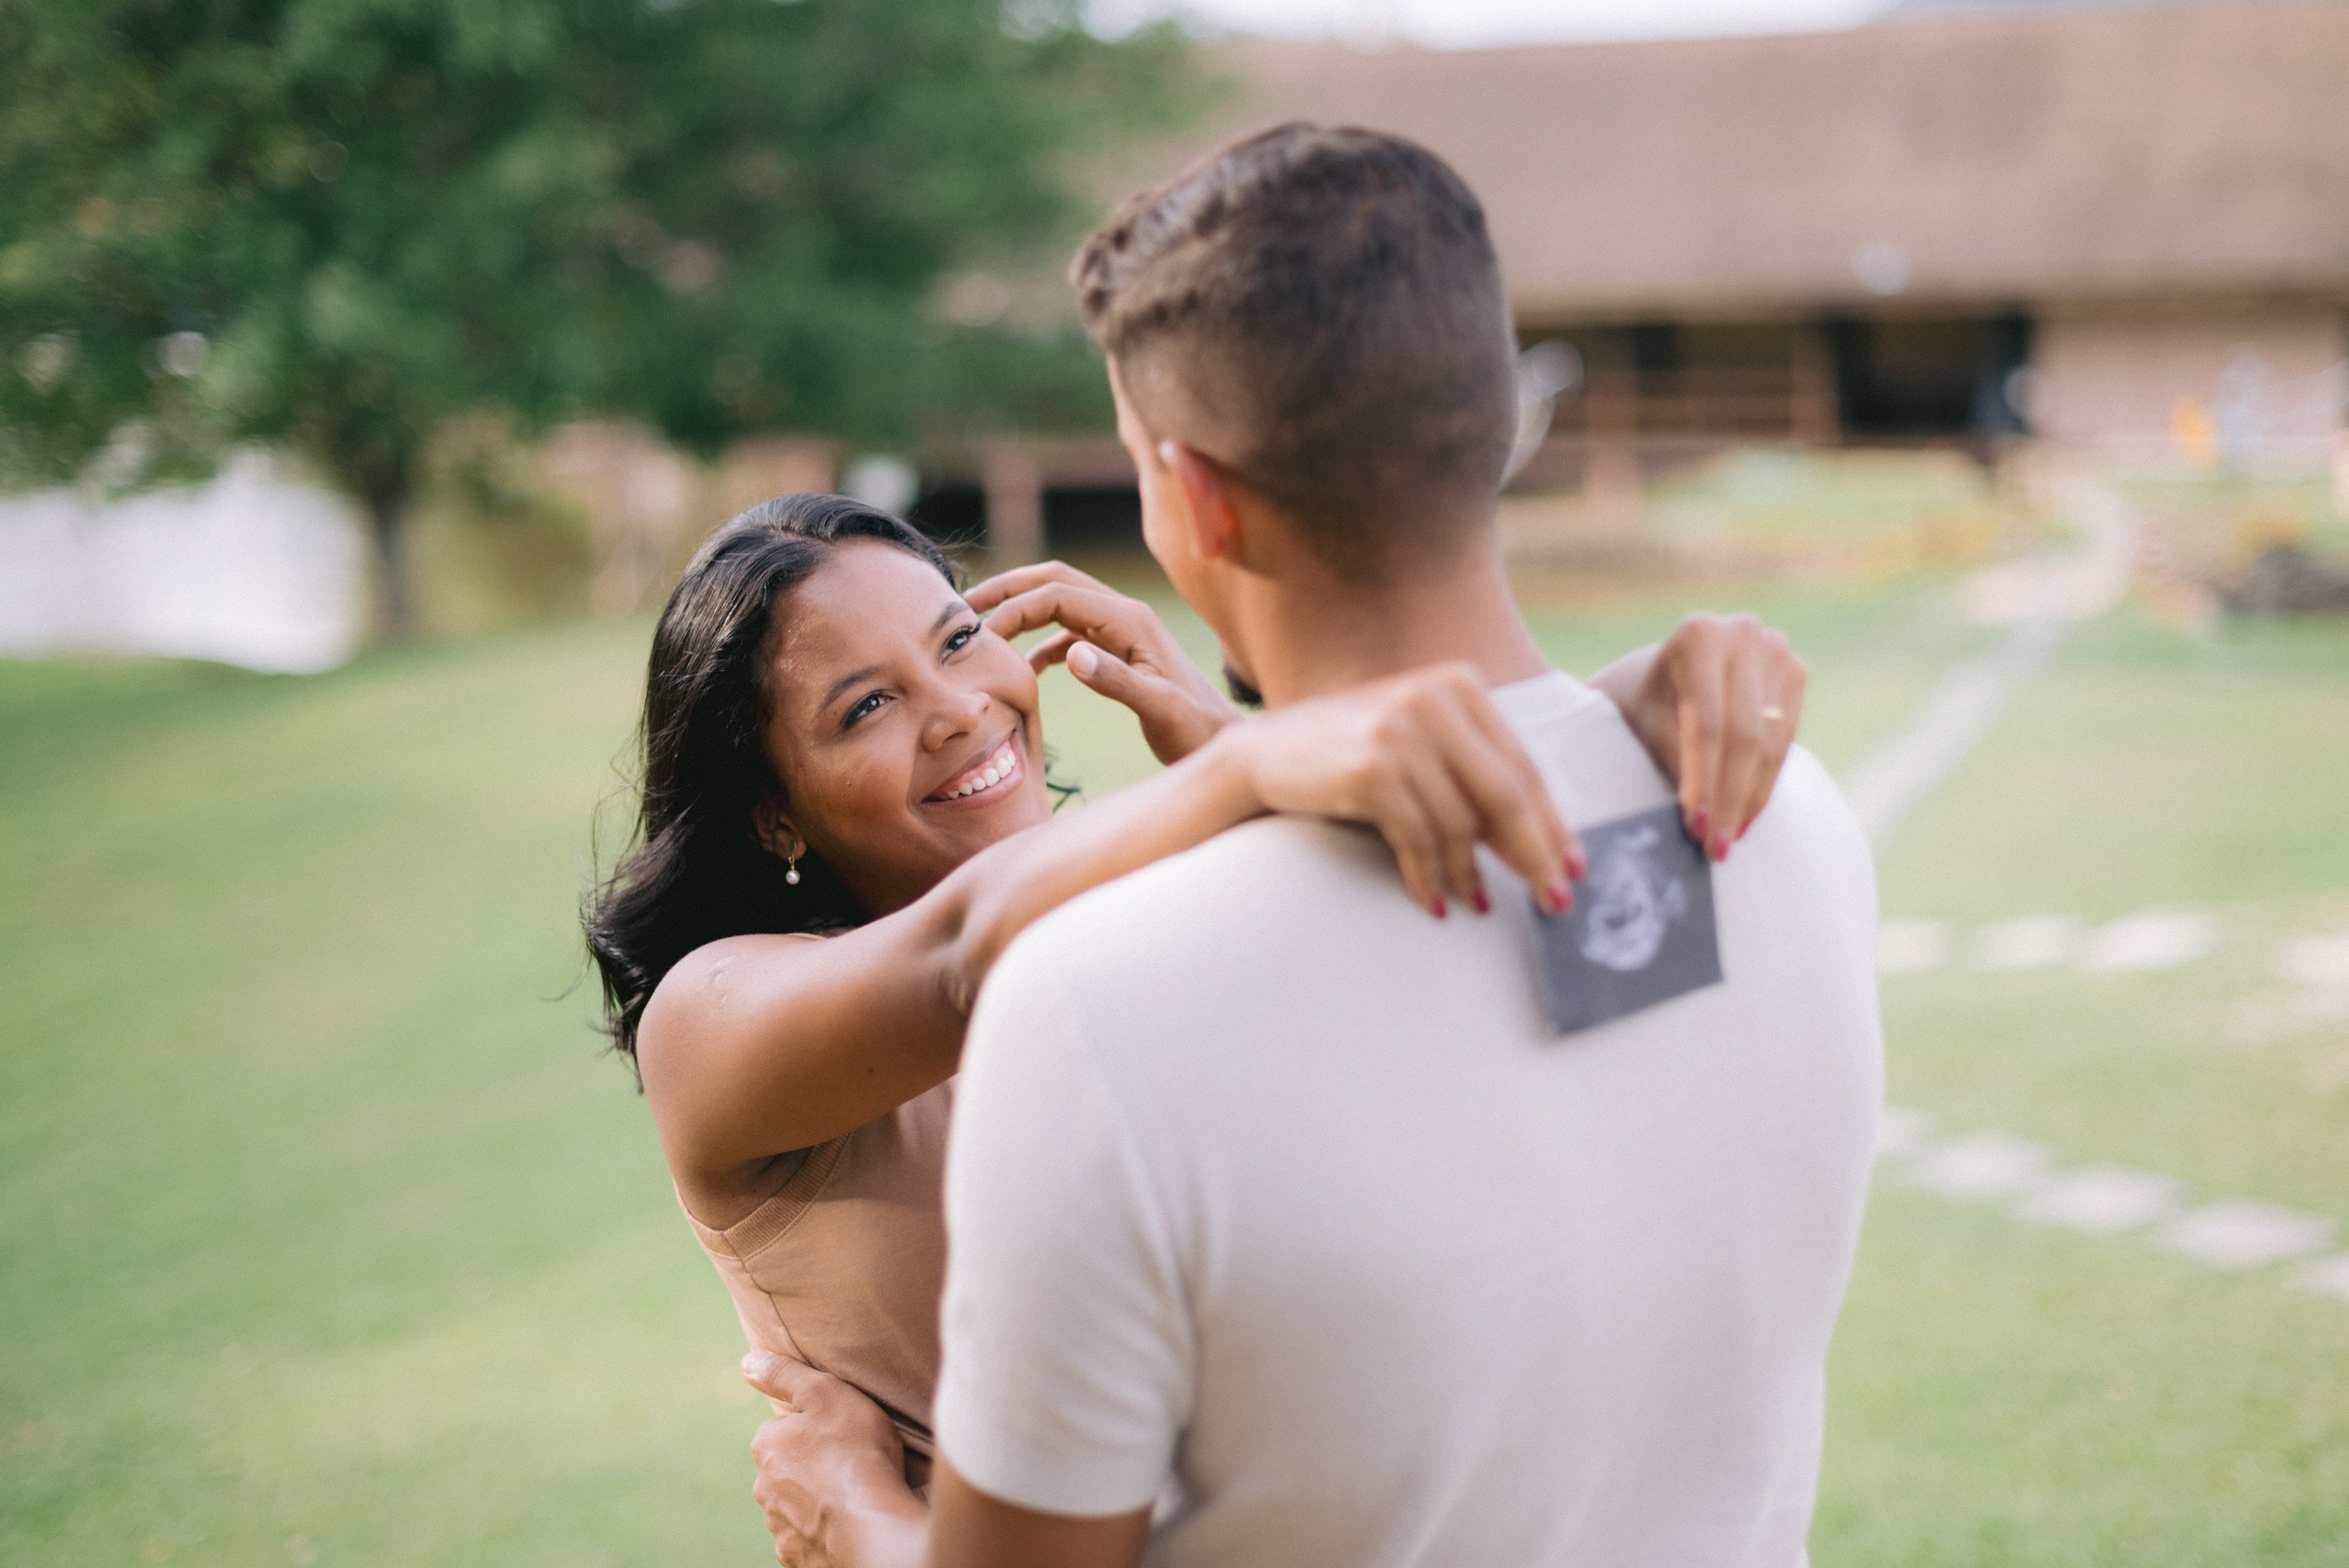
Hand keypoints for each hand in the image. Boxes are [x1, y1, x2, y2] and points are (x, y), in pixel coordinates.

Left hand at [743, 1352, 928, 1567]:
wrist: (871, 1526)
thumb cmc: (854, 1452)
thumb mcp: (826, 1393)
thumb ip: (785, 1375)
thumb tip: (748, 1362)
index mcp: (766, 1446)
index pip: (783, 1429)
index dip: (814, 1428)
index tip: (840, 1431)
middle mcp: (763, 1490)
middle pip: (787, 1470)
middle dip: (811, 1466)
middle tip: (851, 1461)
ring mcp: (779, 1528)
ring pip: (796, 1506)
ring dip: (818, 1501)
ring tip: (856, 1494)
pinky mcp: (798, 1558)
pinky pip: (810, 1538)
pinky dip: (826, 1531)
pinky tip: (851, 1522)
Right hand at [966, 561, 1240, 765]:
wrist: (1223, 744)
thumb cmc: (1197, 732)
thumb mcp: (1160, 710)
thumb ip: (1118, 681)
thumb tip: (1070, 654)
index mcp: (1130, 621)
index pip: (1058, 594)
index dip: (1015, 607)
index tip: (979, 635)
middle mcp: (1124, 616)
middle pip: (1055, 582)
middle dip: (1008, 590)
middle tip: (962, 608)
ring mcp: (1122, 632)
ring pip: (1060, 604)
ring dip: (1021, 611)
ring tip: (981, 632)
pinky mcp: (1119, 653)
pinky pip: (1070, 633)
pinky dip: (1041, 642)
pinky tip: (1024, 669)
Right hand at [1223, 662, 1583, 917]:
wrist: (1264, 755)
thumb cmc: (1350, 755)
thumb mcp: (1420, 744)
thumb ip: (1474, 772)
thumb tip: (1539, 842)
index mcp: (1459, 685)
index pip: (1522, 765)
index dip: (1551, 824)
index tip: (1571, 868)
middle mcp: (1434, 698)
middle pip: (1506, 794)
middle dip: (1533, 855)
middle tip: (1553, 902)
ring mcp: (1400, 729)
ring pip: (1461, 823)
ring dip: (1470, 874)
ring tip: (1474, 903)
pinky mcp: (1370, 766)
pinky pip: (1418, 837)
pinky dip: (1429, 875)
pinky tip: (1432, 898)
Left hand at [1591, 614, 1805, 860]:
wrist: (1666, 672)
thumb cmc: (1643, 702)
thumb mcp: (1643, 725)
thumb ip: (1672, 757)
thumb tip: (1701, 816)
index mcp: (1697, 636)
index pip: (1706, 723)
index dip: (1703, 781)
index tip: (1695, 828)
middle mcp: (1742, 633)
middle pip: (1744, 733)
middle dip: (1729, 797)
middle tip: (1715, 847)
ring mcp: (1775, 649)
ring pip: (1770, 740)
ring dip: (1750, 797)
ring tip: (1729, 839)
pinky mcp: (1795, 671)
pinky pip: (1786, 738)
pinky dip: (1766, 780)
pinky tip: (1747, 814)